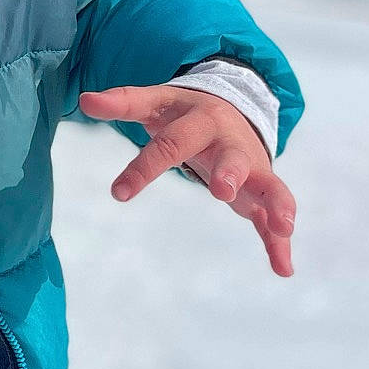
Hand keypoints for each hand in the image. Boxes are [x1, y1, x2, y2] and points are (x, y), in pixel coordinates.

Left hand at [77, 83, 296, 276]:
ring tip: (284, 225)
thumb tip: (84, 100)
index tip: (118, 194)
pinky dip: (279, 242)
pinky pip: (272, 216)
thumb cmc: (186, 114)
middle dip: (230, 173)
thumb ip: (124, 102)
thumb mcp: (157, 103)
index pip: (170, 143)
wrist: (236, 110)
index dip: (145, 167)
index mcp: (201, 121)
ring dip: (277, 203)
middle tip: (221, 192)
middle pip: (233, 157)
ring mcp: (251, 168)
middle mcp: (230, 143)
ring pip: (269, 184)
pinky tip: (284, 268)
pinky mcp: (261, 191)